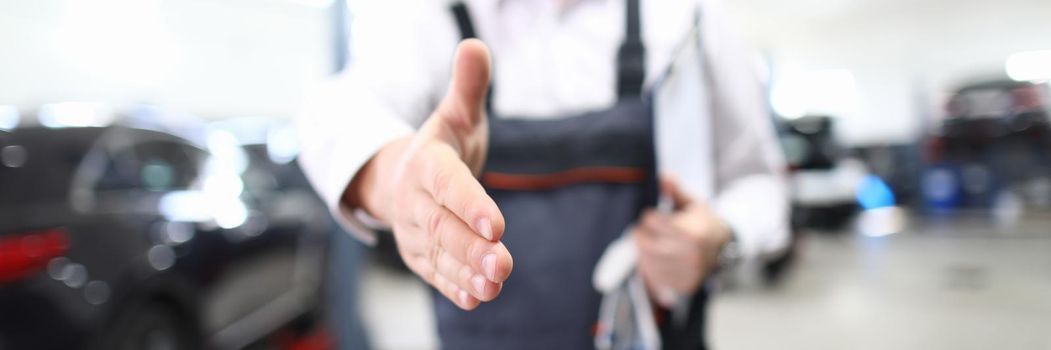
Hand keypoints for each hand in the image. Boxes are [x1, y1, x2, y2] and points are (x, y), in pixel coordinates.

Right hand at [344, 39, 512, 309]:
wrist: (405, 177)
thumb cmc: (443, 145)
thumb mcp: (456, 113)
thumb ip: (468, 86)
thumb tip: (475, 46)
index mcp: (426, 163)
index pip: (447, 185)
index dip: (469, 204)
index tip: (497, 225)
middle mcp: (415, 200)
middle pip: (442, 227)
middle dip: (472, 248)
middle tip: (504, 264)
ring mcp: (415, 231)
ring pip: (440, 255)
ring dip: (467, 272)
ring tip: (495, 284)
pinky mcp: (420, 256)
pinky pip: (435, 273)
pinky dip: (454, 286)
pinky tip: (477, 297)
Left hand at [634, 176, 730, 306]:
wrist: (724, 249)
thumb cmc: (703, 223)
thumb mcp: (692, 204)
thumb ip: (675, 191)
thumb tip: (664, 175)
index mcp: (692, 232)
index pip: (650, 221)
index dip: (650, 216)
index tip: (656, 216)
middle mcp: (689, 255)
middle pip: (643, 242)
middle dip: (643, 233)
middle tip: (651, 230)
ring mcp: (685, 273)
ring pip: (644, 260)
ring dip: (644, 250)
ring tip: (656, 243)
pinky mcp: (681, 286)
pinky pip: (652, 277)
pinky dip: (650, 267)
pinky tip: (659, 258)